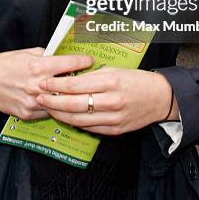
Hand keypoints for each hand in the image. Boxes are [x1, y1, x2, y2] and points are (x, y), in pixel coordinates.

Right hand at [0, 48, 92, 118]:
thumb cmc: (6, 63)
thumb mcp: (29, 53)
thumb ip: (48, 57)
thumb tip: (65, 58)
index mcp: (38, 67)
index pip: (68, 64)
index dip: (82, 61)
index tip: (90, 61)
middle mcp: (36, 85)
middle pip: (68, 86)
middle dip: (81, 82)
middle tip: (89, 79)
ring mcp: (32, 102)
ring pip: (60, 103)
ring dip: (68, 98)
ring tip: (77, 93)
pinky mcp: (27, 113)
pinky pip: (48, 112)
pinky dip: (54, 107)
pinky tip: (59, 102)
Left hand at [37, 68, 176, 135]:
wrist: (159, 97)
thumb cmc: (136, 79)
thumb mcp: (115, 69)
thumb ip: (93, 75)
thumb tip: (68, 76)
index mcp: (110, 81)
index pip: (75, 84)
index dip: (56, 84)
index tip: (44, 82)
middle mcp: (111, 100)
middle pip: (73, 104)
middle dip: (52, 101)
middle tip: (38, 97)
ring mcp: (113, 117)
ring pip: (78, 119)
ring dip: (59, 114)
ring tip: (48, 107)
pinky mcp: (115, 130)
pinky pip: (89, 128)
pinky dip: (74, 123)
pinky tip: (65, 117)